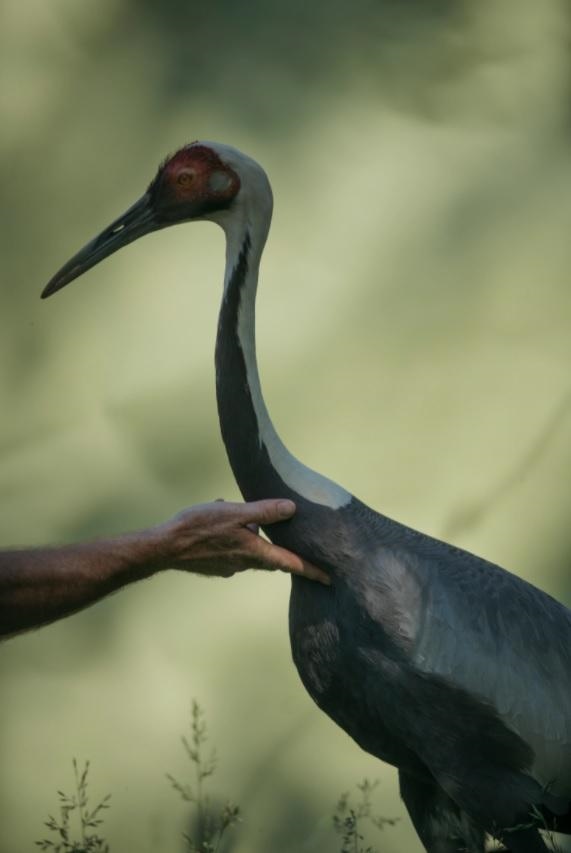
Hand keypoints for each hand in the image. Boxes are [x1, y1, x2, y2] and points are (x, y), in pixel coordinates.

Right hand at [149, 499, 330, 584]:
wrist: (165, 547)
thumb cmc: (200, 527)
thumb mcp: (235, 513)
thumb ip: (265, 511)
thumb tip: (292, 508)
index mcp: (254, 552)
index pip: (291, 562)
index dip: (312, 569)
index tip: (330, 578)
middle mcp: (244, 564)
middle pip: (269, 557)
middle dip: (278, 549)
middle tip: (287, 539)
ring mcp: (228, 567)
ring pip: (248, 550)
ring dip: (249, 536)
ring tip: (237, 515)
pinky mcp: (214, 565)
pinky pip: (231, 549)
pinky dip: (231, 537)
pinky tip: (218, 523)